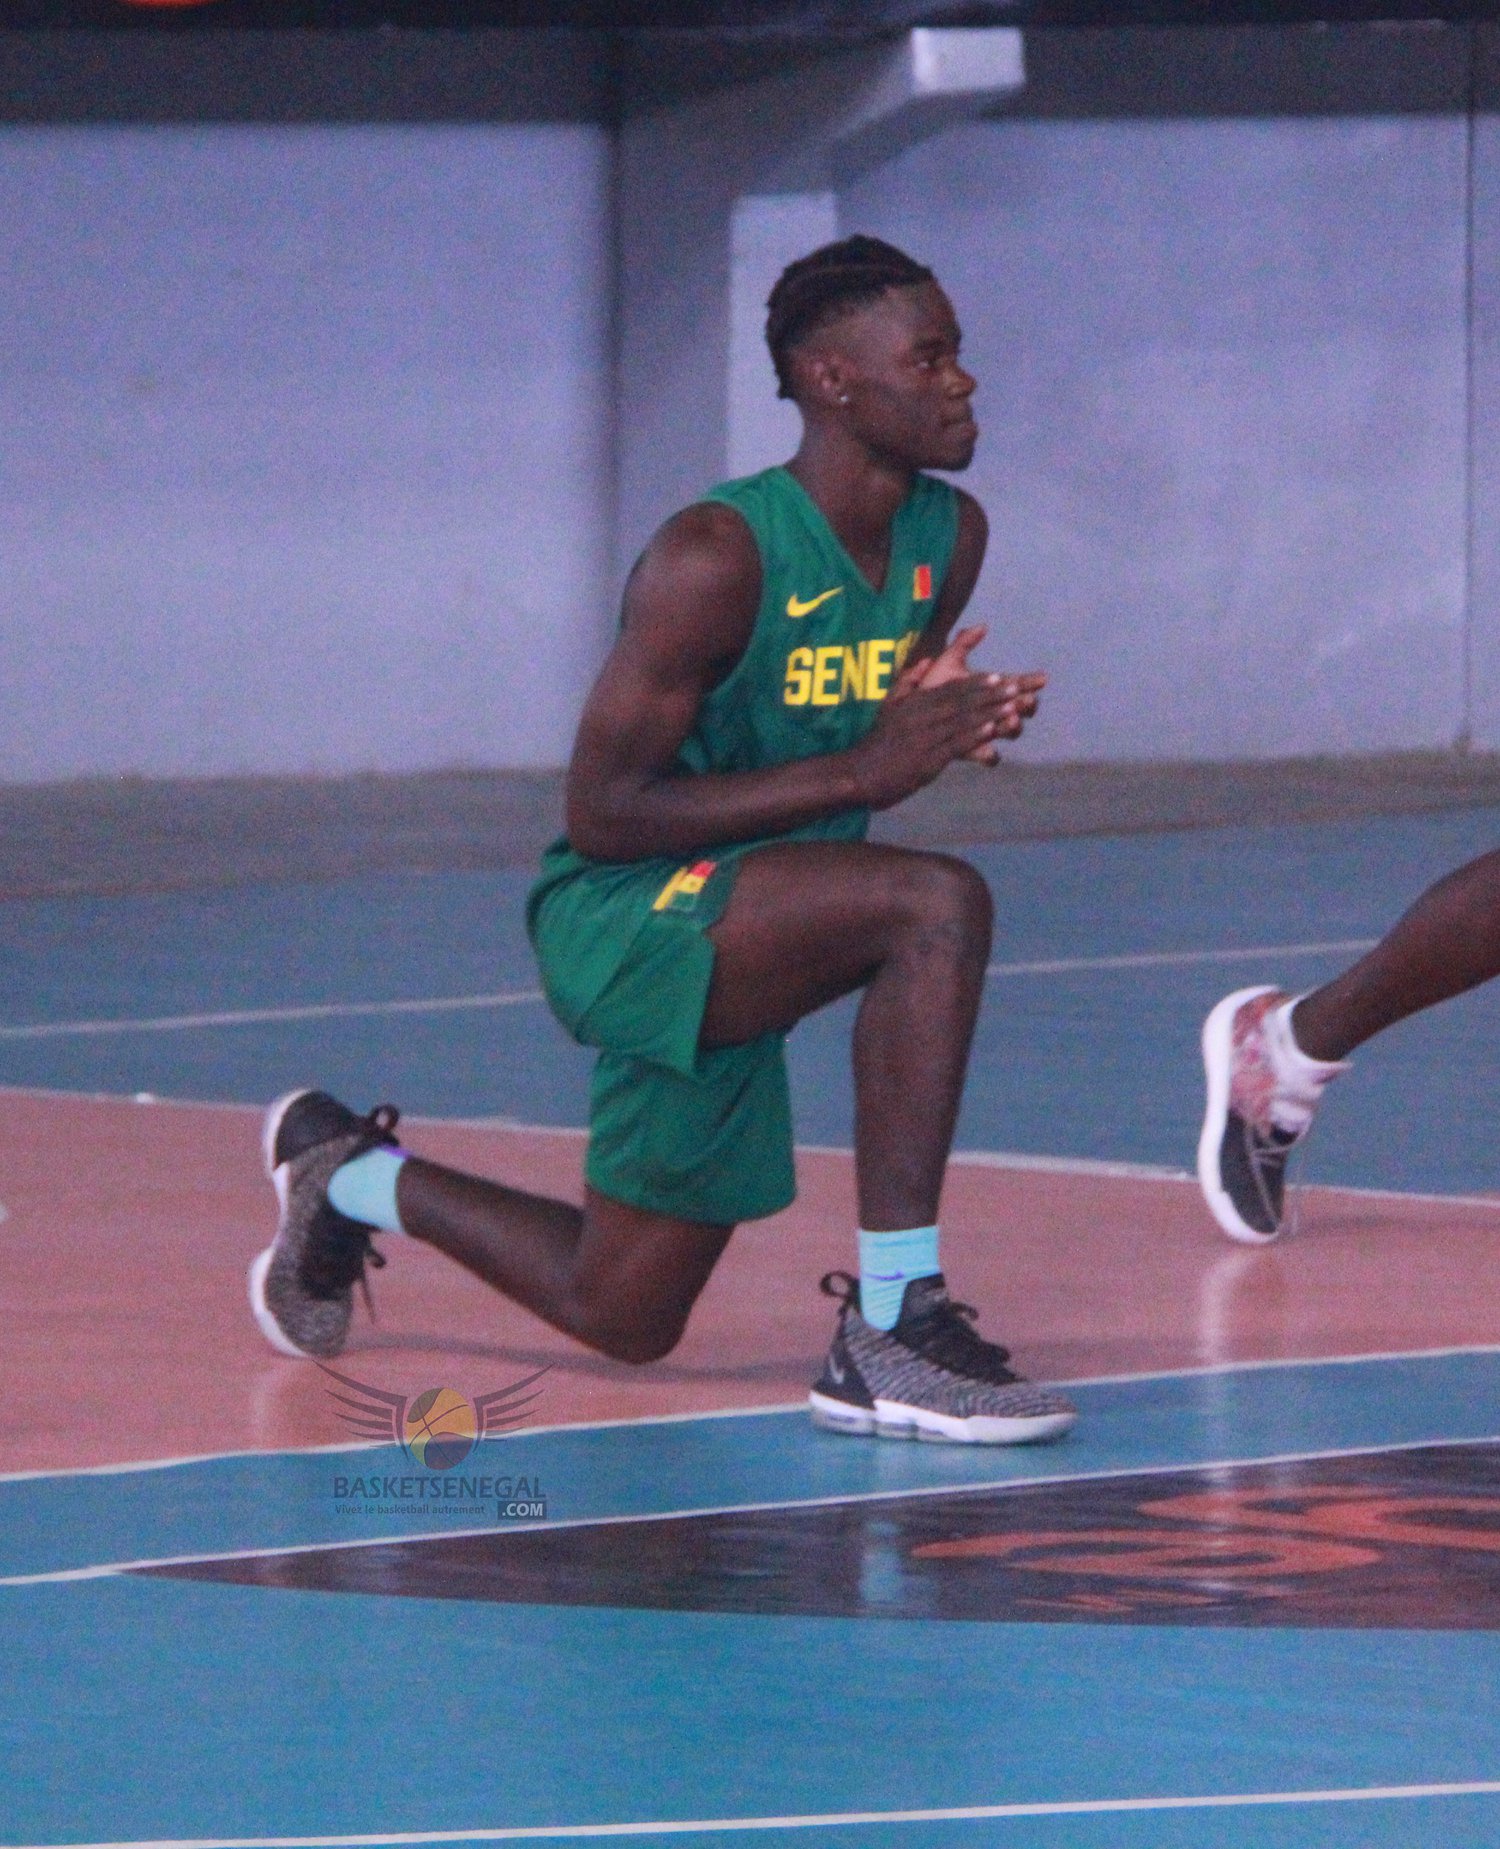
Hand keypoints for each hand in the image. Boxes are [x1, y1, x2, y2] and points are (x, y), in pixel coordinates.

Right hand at [851, 669, 1033, 809]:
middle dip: (991, 695)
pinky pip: (954, 744)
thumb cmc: (875, 743)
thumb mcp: (888, 706)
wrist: (858, 773)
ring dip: (990, 713)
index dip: (977, 684)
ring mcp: (924, 737)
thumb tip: (925, 661)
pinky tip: (992, 730)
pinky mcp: (926, 759)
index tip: (1000, 678)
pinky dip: (975, 736)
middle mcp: (921, 716)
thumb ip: (907, 682)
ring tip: (1013, 707)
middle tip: (1016, 689)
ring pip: (962, 721)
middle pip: (962, 702)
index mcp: (914, 704)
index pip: (951, 690)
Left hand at [896, 627, 1044, 763]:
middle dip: (1026, 706)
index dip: (1031, 683)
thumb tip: (981, 625)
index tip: (1042, 678)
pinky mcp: (971, 750)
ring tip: (1012, 722)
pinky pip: (988, 756)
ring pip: (1007, 732)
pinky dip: (990, 753)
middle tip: (1028, 701)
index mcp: (990, 691)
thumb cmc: (933, 687)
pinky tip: (990, 749)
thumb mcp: (947, 663)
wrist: (909, 717)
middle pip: (1019, 710)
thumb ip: (963, 644)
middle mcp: (992, 712)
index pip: (1017, 686)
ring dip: (1012, 727)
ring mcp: (983, 731)